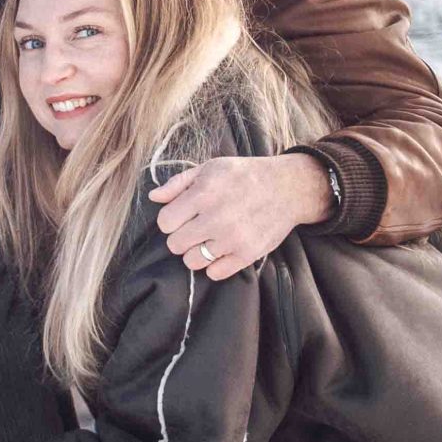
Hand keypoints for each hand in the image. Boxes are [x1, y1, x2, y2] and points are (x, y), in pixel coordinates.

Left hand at [148, 153, 332, 280]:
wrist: (288, 188)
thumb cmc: (244, 175)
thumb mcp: (210, 168)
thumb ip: (178, 183)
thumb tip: (153, 197)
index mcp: (204, 194)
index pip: (165, 222)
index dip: (170, 220)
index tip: (182, 216)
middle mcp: (216, 218)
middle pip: (175, 245)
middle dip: (181, 236)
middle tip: (196, 228)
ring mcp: (232, 239)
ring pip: (192, 262)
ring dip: (196, 252)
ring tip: (209, 239)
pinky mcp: (247, 254)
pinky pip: (214, 273)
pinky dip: (215, 265)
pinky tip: (222, 250)